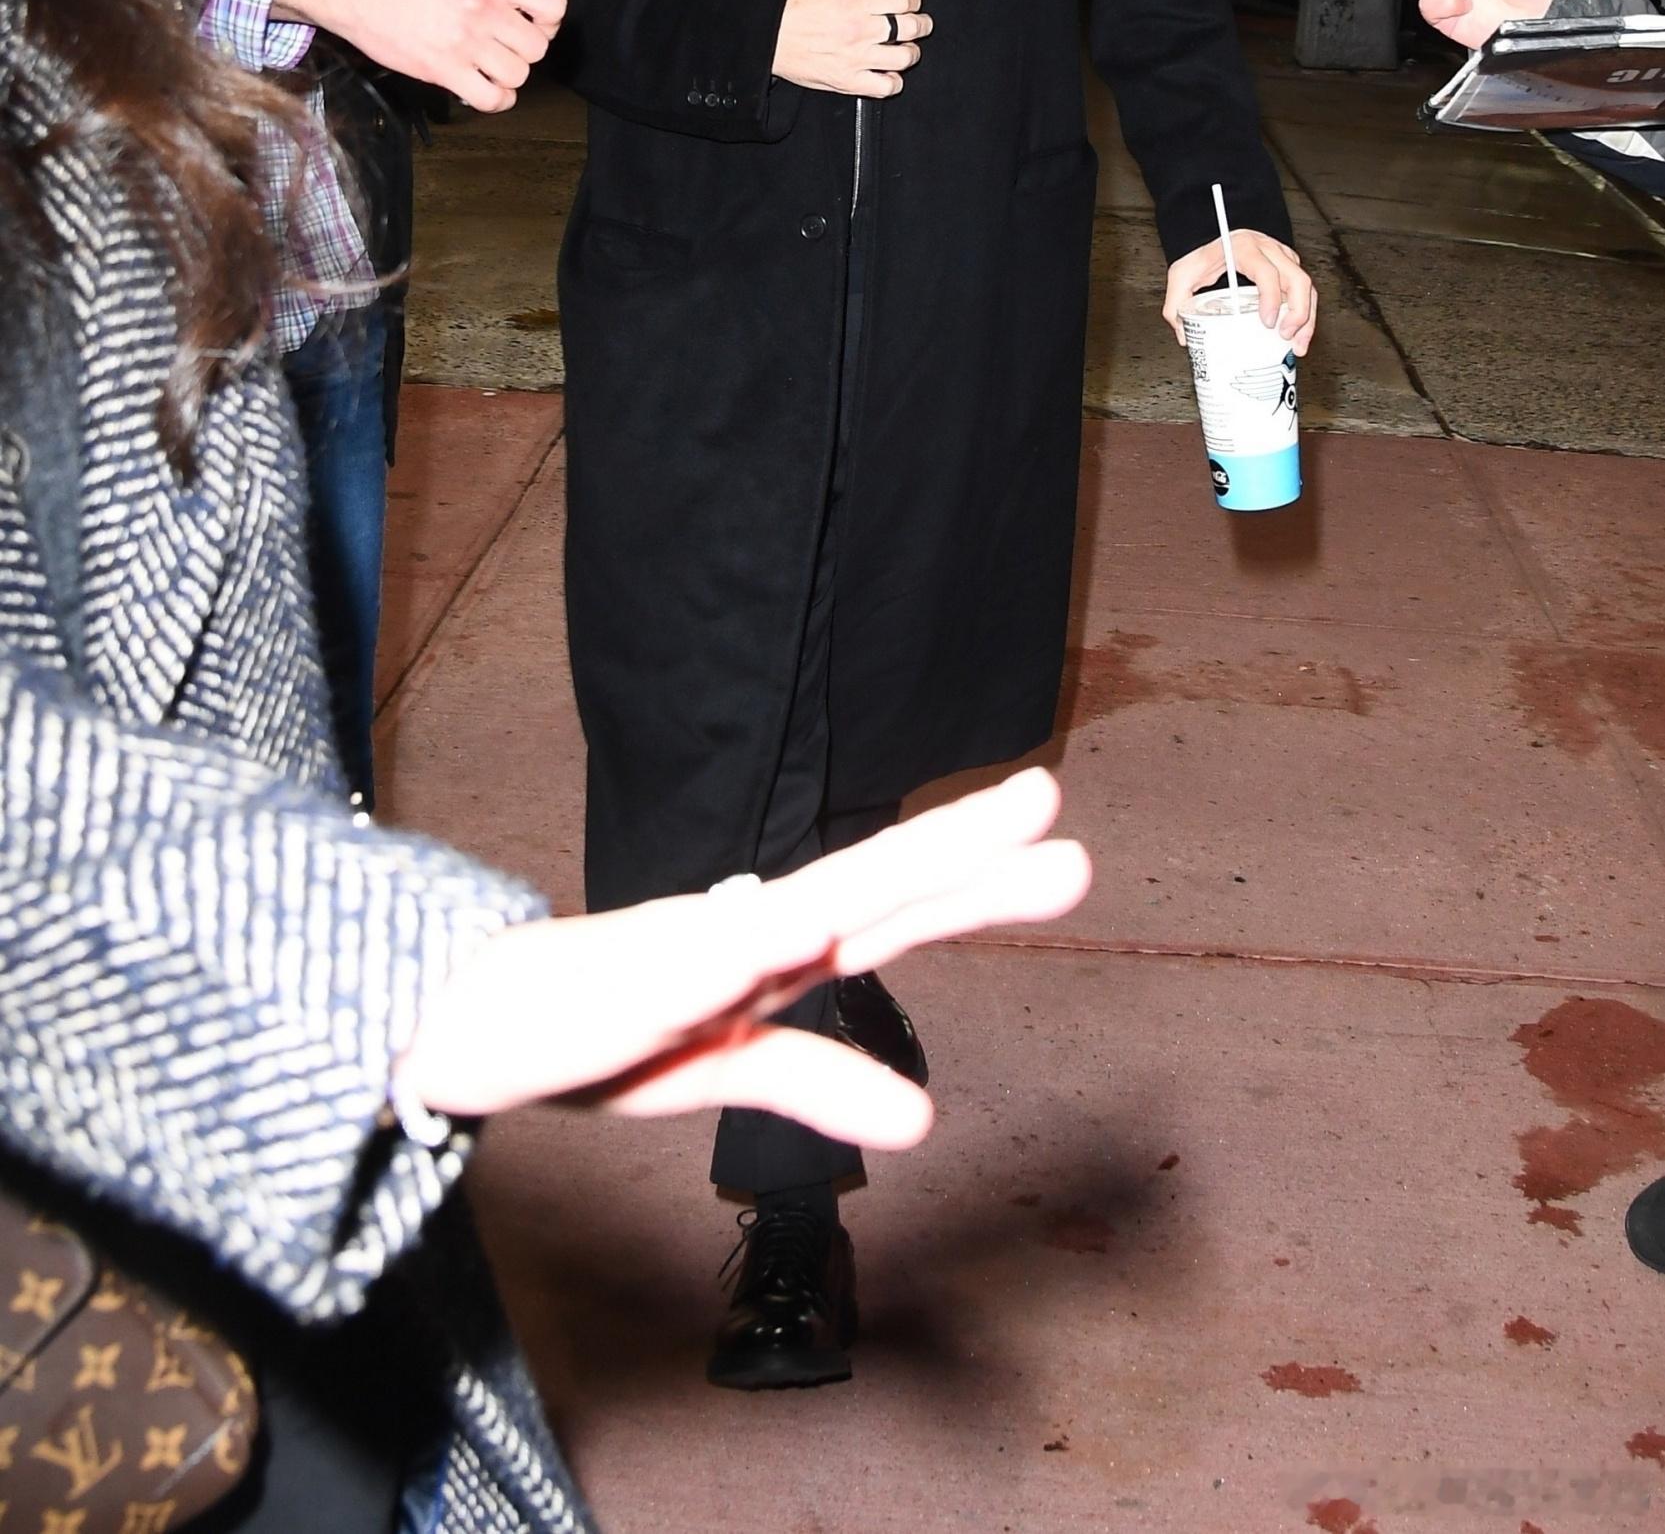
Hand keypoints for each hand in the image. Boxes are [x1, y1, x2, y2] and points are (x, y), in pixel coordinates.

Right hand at [274, 0, 565, 112]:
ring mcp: (463, 41)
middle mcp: (482, 7)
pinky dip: (497, 98)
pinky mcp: (443, 70)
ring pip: (519, 74)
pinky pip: (493, 99)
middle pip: (538, 46)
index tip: (531, 20)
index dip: (547, 18)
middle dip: (525, 47)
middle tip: (504, 41)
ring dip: (510, 73)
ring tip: (491, 62)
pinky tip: (486, 85)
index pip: (554, 7)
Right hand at [394, 767, 1090, 1144]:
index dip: (978, 882)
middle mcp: (746, 933)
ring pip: (807, 900)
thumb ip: (816, 1082)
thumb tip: (923, 1121)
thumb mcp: (717, 1071)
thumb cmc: (585, 1033)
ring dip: (891, 868)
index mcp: (771, 954)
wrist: (453, 1027)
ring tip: (976, 832)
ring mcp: (691, 948)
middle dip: (962, 844)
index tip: (1064, 850)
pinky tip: (799, 925)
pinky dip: (746, 943)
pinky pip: (693, 965)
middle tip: (1049, 796)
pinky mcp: (624, 981)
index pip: (894, 912)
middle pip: (874, 883)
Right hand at [773, 0, 932, 99]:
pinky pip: (885, 87)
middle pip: (911, 27)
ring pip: (904, 58)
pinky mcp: (847, 81)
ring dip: (911, 52)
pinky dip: (894, 81)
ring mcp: (855, 58)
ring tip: (905, 48)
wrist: (767, 35)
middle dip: (922, 23)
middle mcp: (858, 31)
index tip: (910, 2)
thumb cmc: (794, 6)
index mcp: (854, 2)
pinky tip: (889, 72)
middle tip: (919, 23)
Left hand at [1162, 228, 1315, 352]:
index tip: (1268, 322)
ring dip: (1307, 318)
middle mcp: (1268, 249)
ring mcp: (1282, 257)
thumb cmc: (1202, 256)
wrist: (1213, 241)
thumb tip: (1184, 335)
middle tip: (1286, 337)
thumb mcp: (1182, 275)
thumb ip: (1175, 304)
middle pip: (1297, 278)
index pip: (1266, 271)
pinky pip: (1305, 290)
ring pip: (1306, 286)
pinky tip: (1300, 335)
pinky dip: (1307, 314)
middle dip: (1297, 312)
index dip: (1271, 297)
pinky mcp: (1289, 267)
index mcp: (1244, 248)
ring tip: (1298, 344)